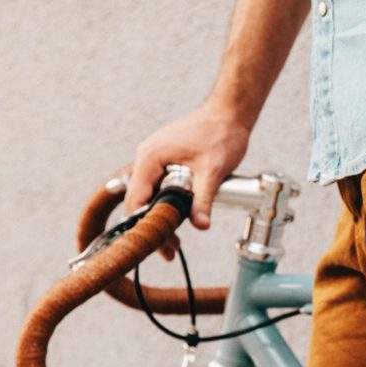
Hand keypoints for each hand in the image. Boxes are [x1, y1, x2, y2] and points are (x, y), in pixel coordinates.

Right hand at [124, 105, 252, 256]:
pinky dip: (167, 205)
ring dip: (161, 218)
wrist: (229, 114)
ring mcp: (154, 159)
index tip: (156, 245)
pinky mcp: (165, 161)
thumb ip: (203, 199)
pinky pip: (159, 187)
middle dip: (153, 228)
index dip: (144, 226)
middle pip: (141, 201)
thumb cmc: (219, 134)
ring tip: (174, 243)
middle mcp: (146, 158)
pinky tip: (178, 220)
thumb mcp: (212, 171)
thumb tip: (200, 225)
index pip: (136, 200)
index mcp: (150, 158)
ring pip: (150, 196)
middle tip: (169, 252)